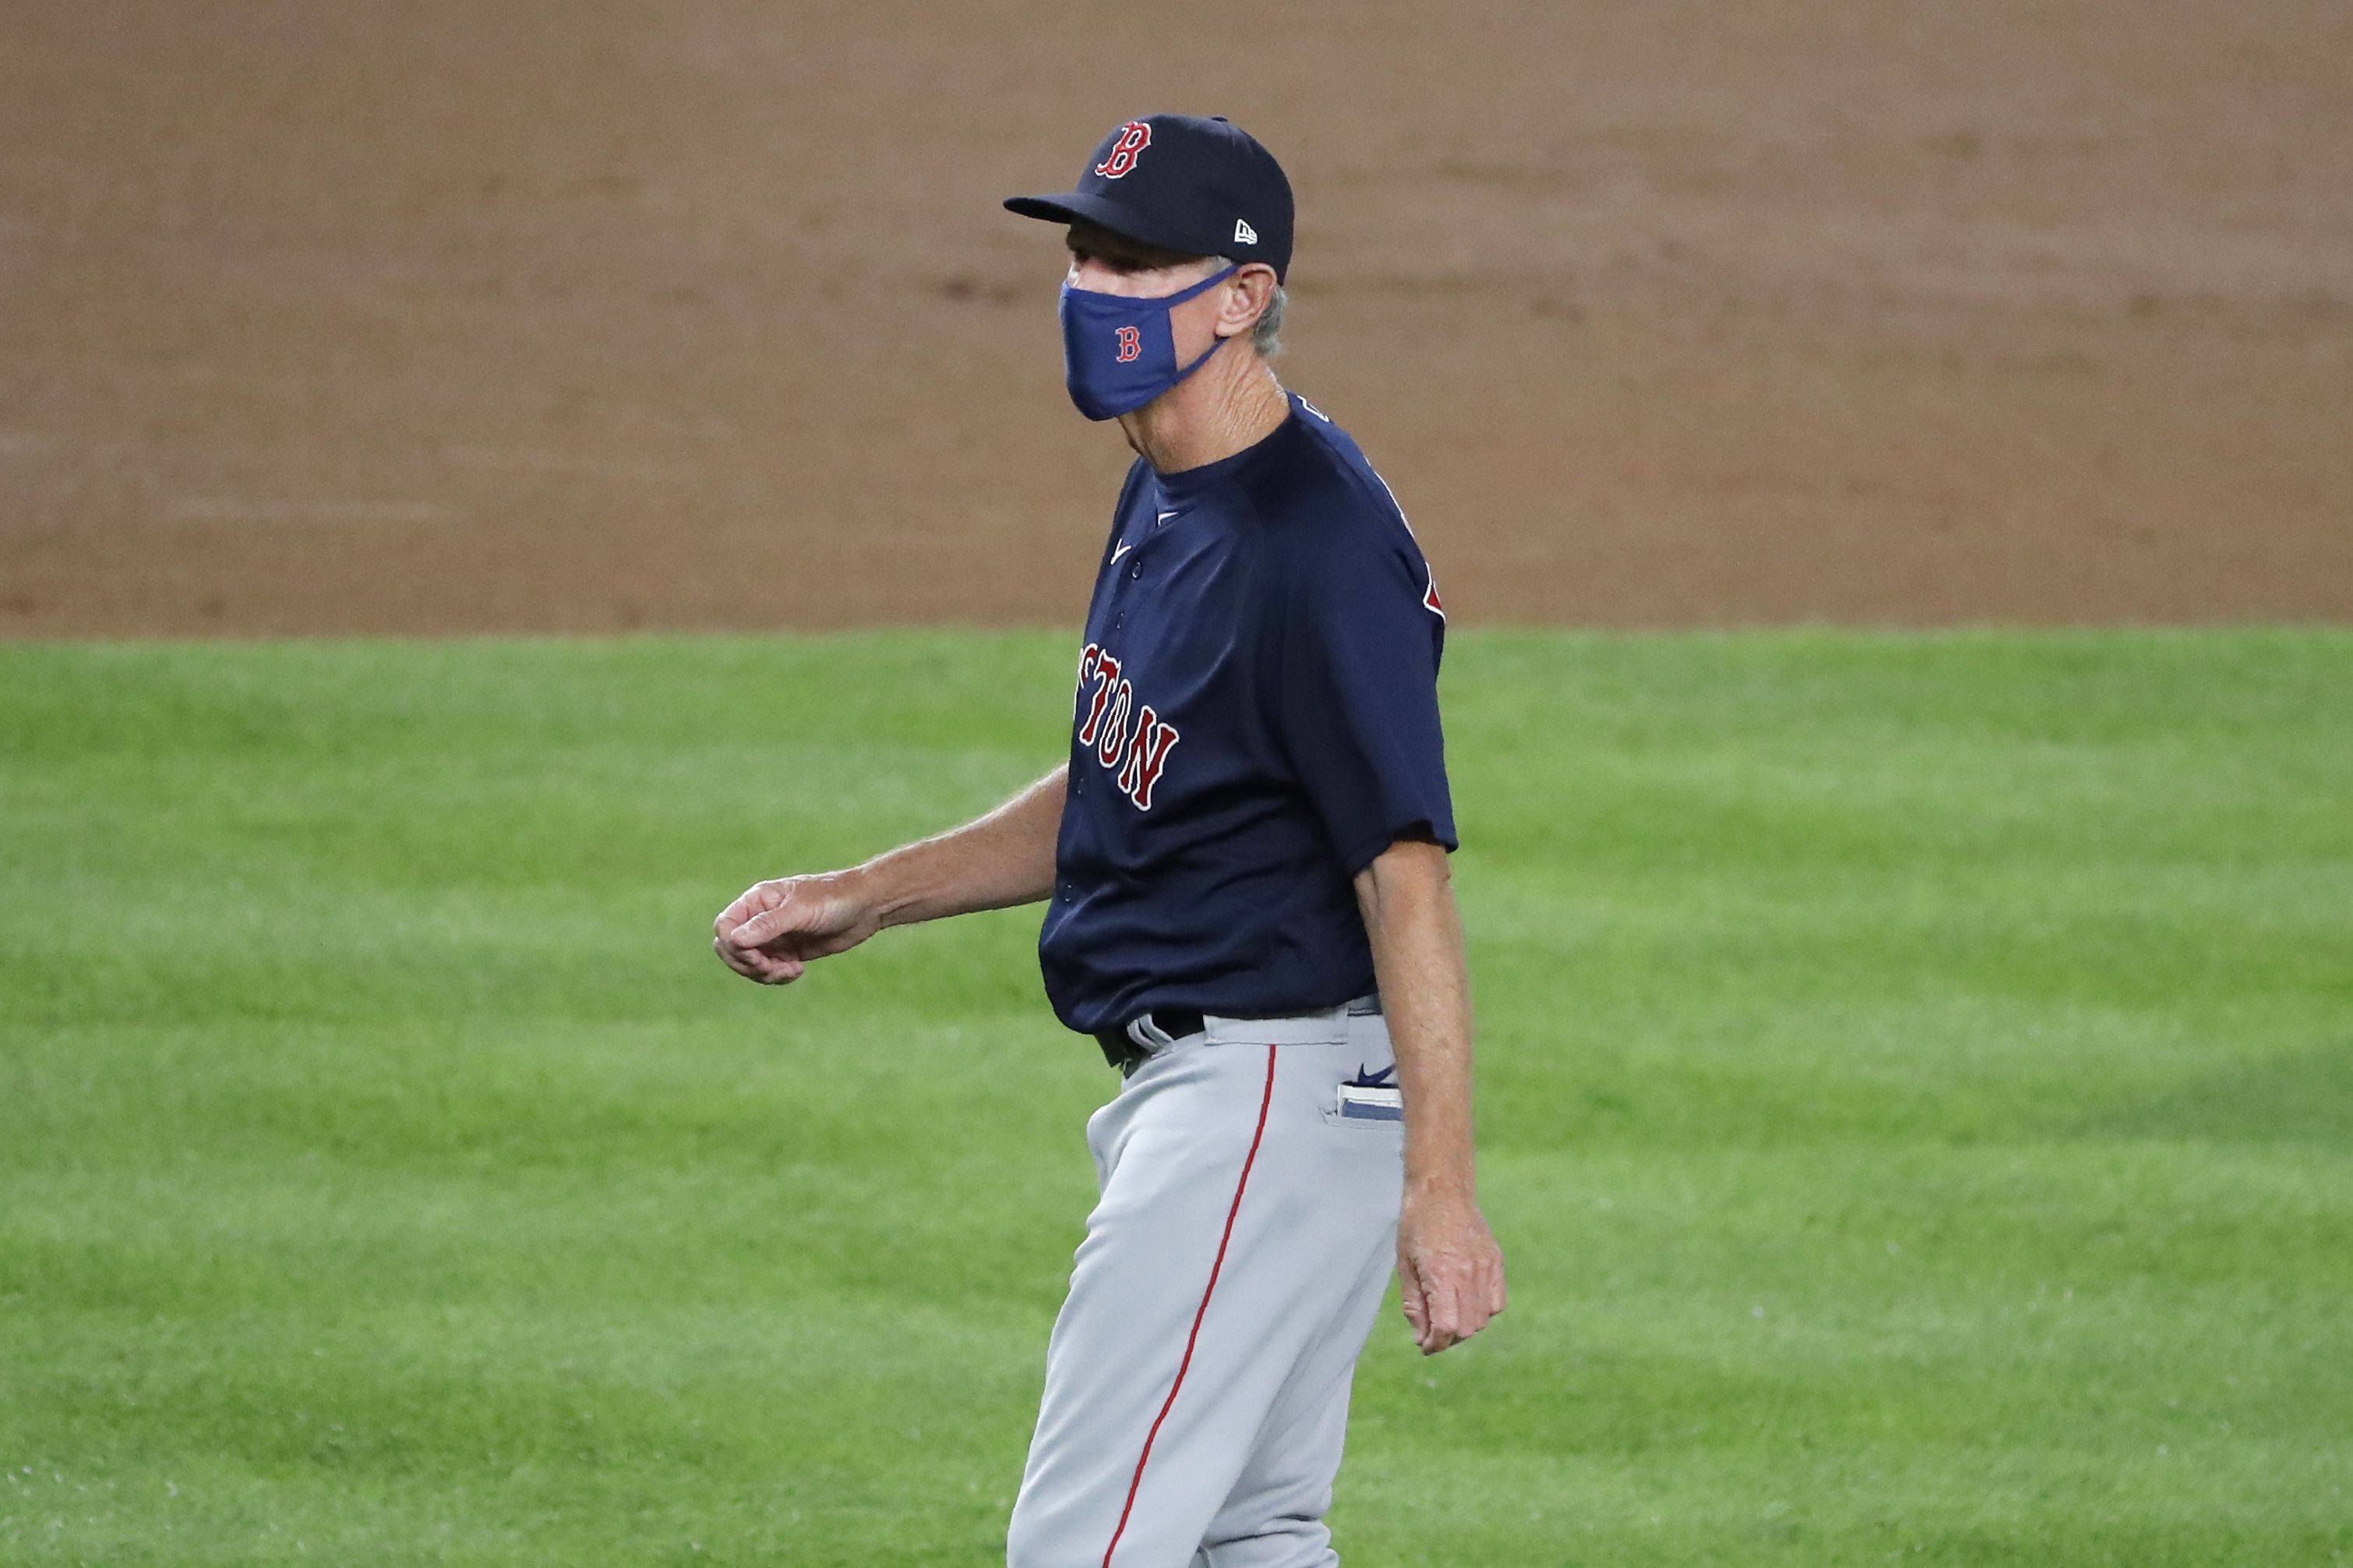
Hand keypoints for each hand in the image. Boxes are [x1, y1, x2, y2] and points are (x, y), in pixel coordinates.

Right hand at [711, 871, 880, 983]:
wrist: (865, 907)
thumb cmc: (832, 899)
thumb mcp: (799, 911)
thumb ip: (767, 925)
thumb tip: (734, 939)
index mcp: (757, 901)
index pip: (724, 926)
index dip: (732, 946)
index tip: (756, 956)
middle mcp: (760, 919)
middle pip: (731, 949)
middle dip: (747, 964)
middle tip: (771, 968)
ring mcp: (773, 937)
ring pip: (749, 964)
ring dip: (764, 974)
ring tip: (790, 971)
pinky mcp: (787, 952)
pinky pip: (769, 971)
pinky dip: (778, 976)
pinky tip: (798, 970)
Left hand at [1397, 1186, 1505, 1354]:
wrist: (1442, 1191)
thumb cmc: (1416, 1226)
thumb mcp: (1405, 1266)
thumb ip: (1414, 1305)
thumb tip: (1422, 1338)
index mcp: (1441, 1274)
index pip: (1446, 1327)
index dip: (1435, 1344)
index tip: (1425, 1346)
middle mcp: (1468, 1273)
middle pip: (1466, 1328)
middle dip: (1448, 1338)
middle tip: (1432, 1332)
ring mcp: (1486, 1268)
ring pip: (1483, 1319)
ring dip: (1464, 1326)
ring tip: (1446, 1315)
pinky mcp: (1496, 1262)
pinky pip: (1496, 1303)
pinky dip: (1482, 1311)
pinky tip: (1465, 1302)